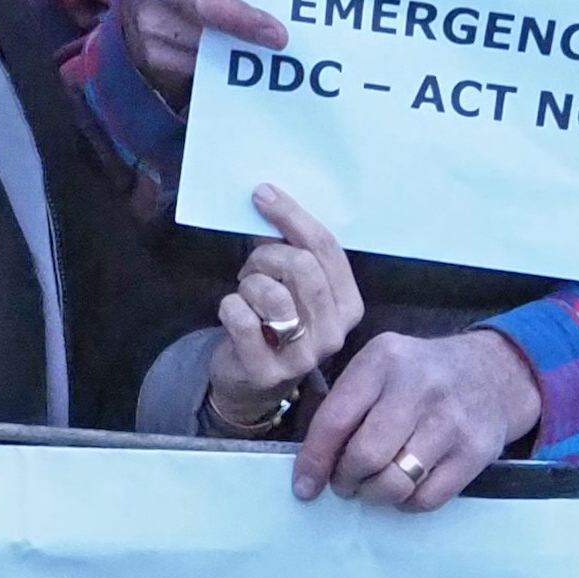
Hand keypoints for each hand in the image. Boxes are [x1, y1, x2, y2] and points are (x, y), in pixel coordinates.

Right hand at [121, 0, 291, 100]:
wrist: (145, 3)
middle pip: (202, 3)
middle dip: (243, 20)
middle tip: (279, 35)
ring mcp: (150, 22)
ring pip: (204, 42)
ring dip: (242, 49)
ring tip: (273, 52)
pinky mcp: (153, 57)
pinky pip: (197, 67)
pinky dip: (227, 67)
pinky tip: (248, 64)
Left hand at [205, 184, 359, 432]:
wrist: (252, 382)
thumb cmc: (272, 322)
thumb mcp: (291, 285)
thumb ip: (290, 249)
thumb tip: (269, 201)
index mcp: (349, 304)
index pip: (328, 249)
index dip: (293, 216)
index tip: (262, 194)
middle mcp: (335, 332)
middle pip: (301, 266)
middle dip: (266, 256)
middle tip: (252, 267)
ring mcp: (303, 356)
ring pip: (272, 292)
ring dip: (248, 283)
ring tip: (245, 294)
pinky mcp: (267, 372)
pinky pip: (241, 318)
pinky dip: (229, 306)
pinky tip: (233, 314)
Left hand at [298, 328, 540, 511]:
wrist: (494, 372)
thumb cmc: (421, 375)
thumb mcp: (380, 366)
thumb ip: (346, 403)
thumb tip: (311, 464)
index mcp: (383, 361)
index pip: (336, 420)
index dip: (314, 460)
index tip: (304, 486)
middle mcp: (419, 388)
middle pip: (365, 455)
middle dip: (346, 479)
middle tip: (345, 482)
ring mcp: (450, 421)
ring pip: (395, 482)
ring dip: (375, 494)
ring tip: (373, 485)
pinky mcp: (475, 451)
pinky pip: (427, 498)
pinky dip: (407, 503)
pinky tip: (405, 488)